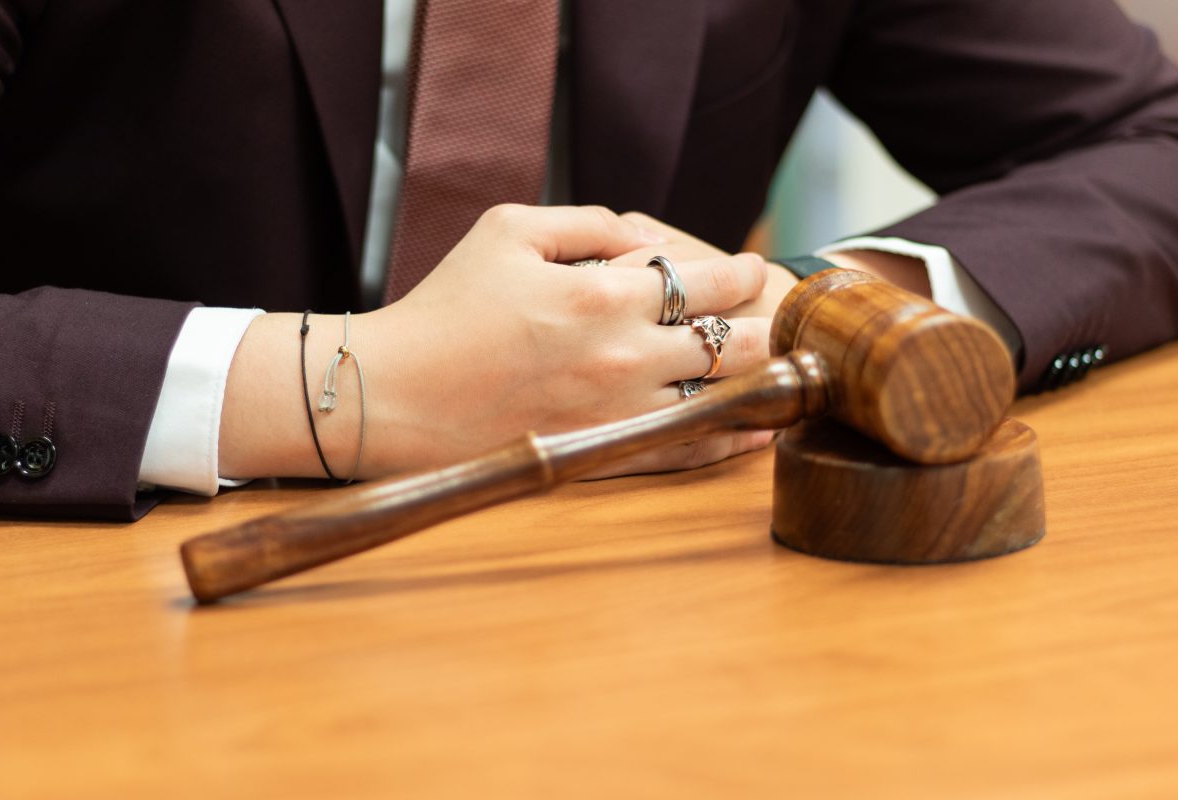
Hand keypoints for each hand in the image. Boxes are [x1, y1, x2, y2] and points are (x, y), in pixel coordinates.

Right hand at [222, 205, 786, 480]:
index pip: (710, 282)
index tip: (752, 270)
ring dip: (761, 381)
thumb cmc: (446, 306)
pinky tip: (756, 428)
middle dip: (769, 327)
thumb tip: (646, 238)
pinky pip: (686, 452)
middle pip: (736, 343)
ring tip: (783, 369)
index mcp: (605, 293)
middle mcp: (626, 356)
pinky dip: (731, 440)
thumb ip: (588, 223)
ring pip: (723, 399)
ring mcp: (619, 412)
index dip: (743, 273)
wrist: (394, 395)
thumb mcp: (508, 229)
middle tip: (781, 321)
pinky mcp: (603, 454)